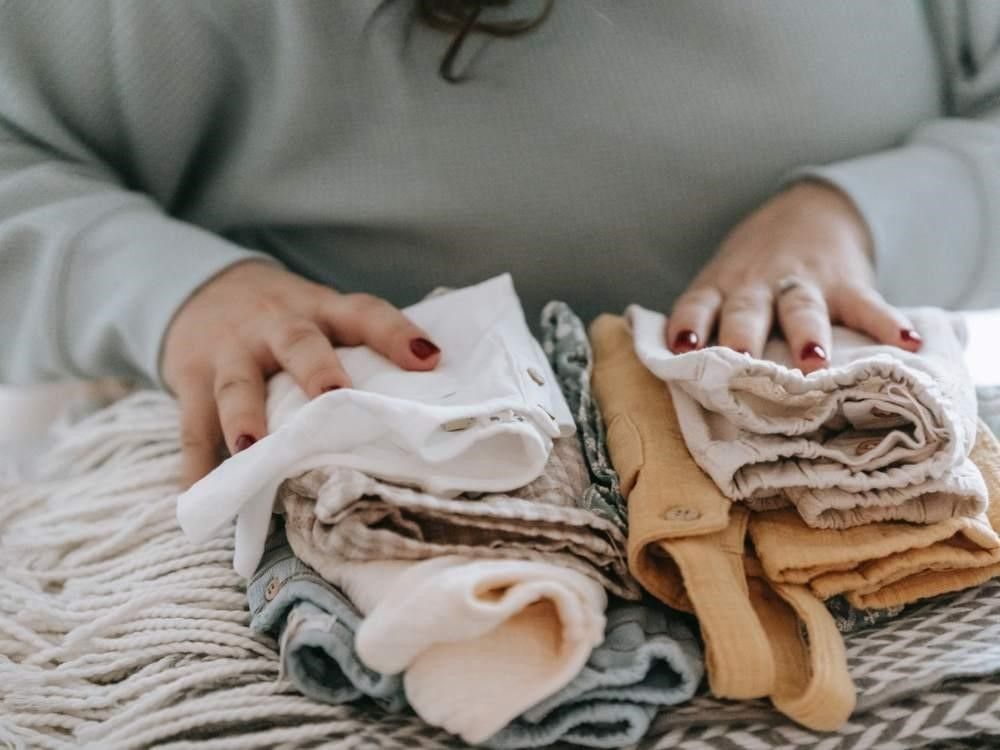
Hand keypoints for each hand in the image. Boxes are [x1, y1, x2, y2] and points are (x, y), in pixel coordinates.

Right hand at [161, 261, 441, 487]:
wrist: (200, 287)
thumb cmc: (284, 319)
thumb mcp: (320, 315)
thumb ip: (357, 350)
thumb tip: (424, 409)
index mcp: (320, 309)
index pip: (364, 313)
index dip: (395, 332)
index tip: (428, 358)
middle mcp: (275, 325)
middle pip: (298, 343)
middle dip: (317, 369)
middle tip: (335, 396)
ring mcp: (230, 351)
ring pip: (237, 382)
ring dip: (244, 416)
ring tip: (252, 448)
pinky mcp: (190, 379)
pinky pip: (192, 424)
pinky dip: (196, 462)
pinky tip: (200, 494)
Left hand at [667, 181, 921, 371]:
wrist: (807, 211)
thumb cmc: (750, 274)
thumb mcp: (722, 287)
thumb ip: (706, 327)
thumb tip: (680, 386)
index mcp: (721, 288)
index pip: (698, 303)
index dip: (688, 322)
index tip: (680, 345)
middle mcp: (758, 286)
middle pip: (748, 309)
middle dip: (743, 334)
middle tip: (740, 359)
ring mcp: (803, 283)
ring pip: (802, 308)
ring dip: (807, 333)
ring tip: (813, 361)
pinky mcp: (847, 285)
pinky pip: (868, 306)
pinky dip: (888, 324)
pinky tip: (906, 342)